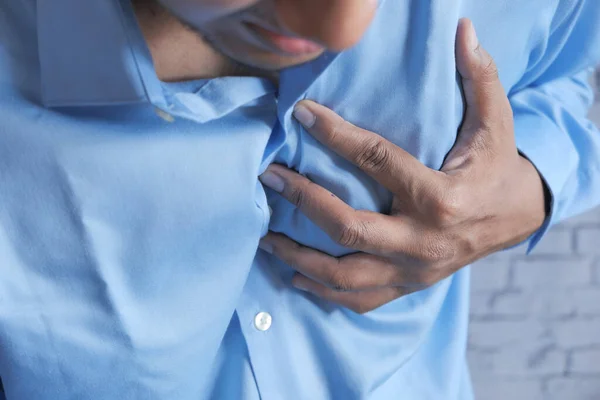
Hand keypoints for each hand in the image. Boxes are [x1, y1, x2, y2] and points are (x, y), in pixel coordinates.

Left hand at [258, 19, 546, 313]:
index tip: (302, 115)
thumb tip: (464, 32)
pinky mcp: (408, 286)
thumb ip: (480, 78)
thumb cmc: (497, 168)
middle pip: (349, 227)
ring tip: (266, 238)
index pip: (377, 161)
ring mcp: (413, 270)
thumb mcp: (495, 123)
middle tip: (270, 177)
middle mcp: (423, 240)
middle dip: (303, 200)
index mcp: (441, 197)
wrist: (516, 218)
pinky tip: (297, 277)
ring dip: (300, 258)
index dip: (335, 134)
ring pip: (345, 275)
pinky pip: (359, 300)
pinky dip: (324, 292)